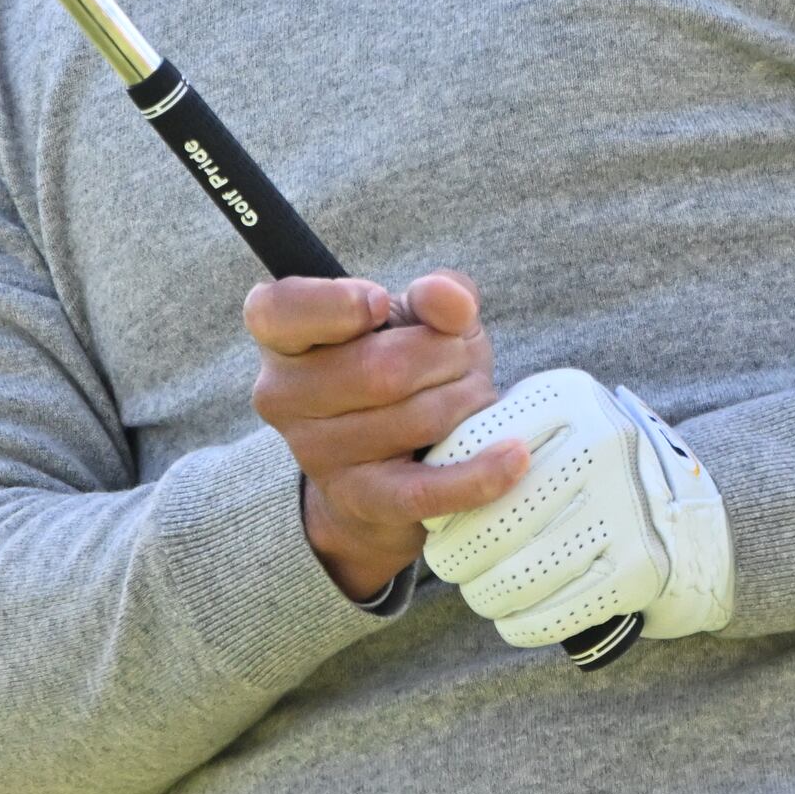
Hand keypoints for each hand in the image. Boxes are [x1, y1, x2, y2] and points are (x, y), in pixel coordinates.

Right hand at [246, 271, 532, 601]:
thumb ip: (434, 294)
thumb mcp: (415, 316)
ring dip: (465, 401)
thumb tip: (452, 303)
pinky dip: (477, 473)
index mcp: (281, 334)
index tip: (380, 302)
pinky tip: (513, 455)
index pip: (282, 310)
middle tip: (458, 359)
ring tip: (466, 398)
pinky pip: (423, 489)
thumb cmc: (400, 363)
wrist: (387, 458)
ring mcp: (316, 453)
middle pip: (381, 367)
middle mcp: (282, 394)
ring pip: (414, 418)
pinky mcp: (359, 500)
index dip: (335, 303)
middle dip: (444, 355)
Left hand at [420, 369, 734, 646]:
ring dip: (482, 592)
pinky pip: (550, 614)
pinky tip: (511, 614)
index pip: (470, 451)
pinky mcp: (637, 568)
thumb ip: (485, 434)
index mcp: (568, 398)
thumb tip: (425, 479)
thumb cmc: (581, 462)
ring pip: (512, 576)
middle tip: (449, 561)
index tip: (438, 513)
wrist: (679, 504)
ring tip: (478, 587)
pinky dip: (519, 622)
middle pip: (488, 522)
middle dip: (454, 554)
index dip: (442, 492)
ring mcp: (623, 508)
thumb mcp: (545, 420)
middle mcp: (600, 444)